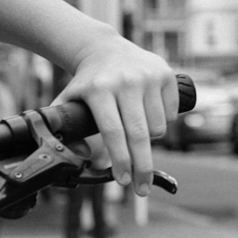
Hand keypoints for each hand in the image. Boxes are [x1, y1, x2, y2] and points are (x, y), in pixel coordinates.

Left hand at [56, 31, 177, 193]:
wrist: (104, 48)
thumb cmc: (86, 83)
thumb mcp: (68, 101)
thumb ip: (66, 131)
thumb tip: (84, 158)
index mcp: (100, 90)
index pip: (113, 132)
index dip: (120, 160)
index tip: (123, 181)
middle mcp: (126, 82)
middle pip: (139, 134)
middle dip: (142, 167)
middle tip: (142, 189)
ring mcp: (148, 77)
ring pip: (158, 127)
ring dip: (150, 139)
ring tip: (137, 131)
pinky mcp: (166, 74)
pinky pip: (171, 114)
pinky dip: (163, 122)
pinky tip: (149, 113)